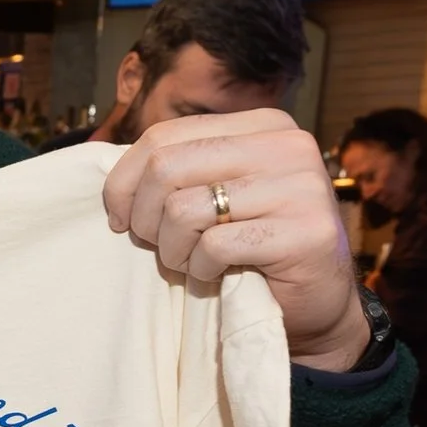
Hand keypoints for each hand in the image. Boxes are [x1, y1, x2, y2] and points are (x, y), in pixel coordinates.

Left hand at [103, 110, 371, 369]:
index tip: (120, 218)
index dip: (125, 180)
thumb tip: (111, 177)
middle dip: (144, 217)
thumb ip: (179, 172)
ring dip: (172, 249)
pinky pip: (213, 247)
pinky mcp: (305, 233)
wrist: (314, 301)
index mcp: (262, 124)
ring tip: (191, 262)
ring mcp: (302, 187)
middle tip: (157, 246)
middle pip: (167, 167)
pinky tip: (217, 275)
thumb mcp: (215, 194)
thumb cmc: (251, 246)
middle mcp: (287, 146)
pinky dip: (201, 269)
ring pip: (183, 210)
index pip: (165, 135)